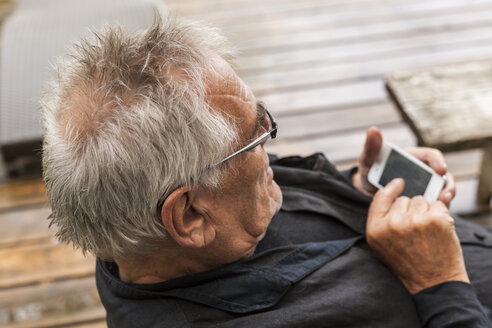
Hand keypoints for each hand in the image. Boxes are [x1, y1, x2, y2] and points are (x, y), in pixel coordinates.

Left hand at [351, 127, 455, 206]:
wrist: (367, 193)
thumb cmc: (370, 172)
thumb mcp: (368, 161)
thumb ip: (371, 148)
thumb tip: (373, 129)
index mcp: (414, 158)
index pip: (432, 156)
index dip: (438, 161)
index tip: (440, 170)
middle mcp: (423, 172)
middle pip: (443, 176)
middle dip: (447, 184)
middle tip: (445, 195)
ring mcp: (425, 187)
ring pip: (442, 191)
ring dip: (446, 198)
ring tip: (441, 205)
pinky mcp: (423, 201)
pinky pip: (434, 206)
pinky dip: (436, 211)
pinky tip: (433, 217)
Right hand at [366, 178, 468, 294]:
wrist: (433, 283)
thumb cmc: (407, 263)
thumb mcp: (382, 244)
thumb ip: (381, 219)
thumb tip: (389, 191)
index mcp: (375, 230)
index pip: (380, 197)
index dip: (391, 188)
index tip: (399, 182)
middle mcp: (393, 224)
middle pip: (404, 199)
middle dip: (411, 210)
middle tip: (415, 231)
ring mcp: (415, 221)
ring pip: (421, 201)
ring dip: (426, 212)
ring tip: (426, 233)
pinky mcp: (436, 220)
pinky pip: (438, 205)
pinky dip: (441, 215)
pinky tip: (438, 231)